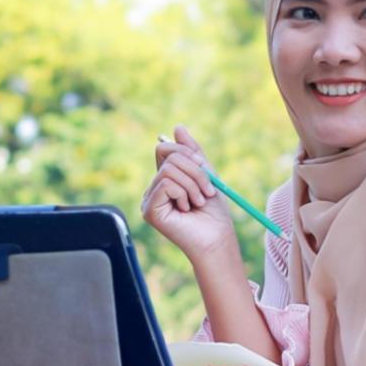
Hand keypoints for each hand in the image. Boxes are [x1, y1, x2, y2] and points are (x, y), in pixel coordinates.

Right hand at [141, 125, 235, 259]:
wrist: (216, 237)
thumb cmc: (213, 212)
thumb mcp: (206, 174)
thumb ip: (192, 152)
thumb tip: (177, 127)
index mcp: (165, 180)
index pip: (165, 149)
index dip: (186, 151)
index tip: (203, 165)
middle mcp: (153, 189)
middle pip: (169, 157)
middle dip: (195, 170)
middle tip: (207, 191)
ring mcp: (148, 200)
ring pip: (169, 169)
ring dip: (193, 184)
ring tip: (198, 201)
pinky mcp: (149, 210)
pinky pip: (166, 184)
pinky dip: (183, 192)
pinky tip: (186, 209)